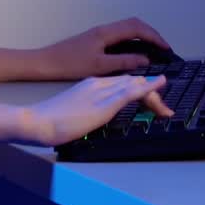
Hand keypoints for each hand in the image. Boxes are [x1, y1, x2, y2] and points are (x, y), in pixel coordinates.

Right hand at [19, 73, 173, 146]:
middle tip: (163, 108)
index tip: (149, 100)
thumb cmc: (48, 121)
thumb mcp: (72, 114)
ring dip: (154, 94)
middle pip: (132, 83)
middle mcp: (98, 83)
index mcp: (90, 84)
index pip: (122, 83)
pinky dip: (149, 87)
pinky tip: (160, 84)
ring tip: (166, 107)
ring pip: (135, 86)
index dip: (139, 89)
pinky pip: (132, 92)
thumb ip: (85, 113)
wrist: (38, 121)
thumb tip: (91, 120)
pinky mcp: (104, 103)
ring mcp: (102, 91)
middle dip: (150, 94)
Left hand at [39, 18, 172, 79]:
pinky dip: (133, 40)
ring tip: (153, 49)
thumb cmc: (69, 64)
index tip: (166, 48)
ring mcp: (99, 33)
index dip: (154, 36)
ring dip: (142, 35)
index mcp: (106, 33)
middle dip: (151, 34)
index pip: (137, 28)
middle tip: (163, 48)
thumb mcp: (99, 66)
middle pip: (134, 24)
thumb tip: (146, 60)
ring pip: (127, 28)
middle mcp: (104, 29)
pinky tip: (134, 52)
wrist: (45, 62)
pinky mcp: (95, 39)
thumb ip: (123, 62)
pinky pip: (120, 35)